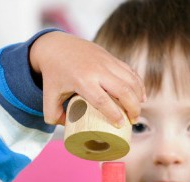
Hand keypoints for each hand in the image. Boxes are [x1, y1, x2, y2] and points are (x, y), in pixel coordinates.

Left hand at [29, 31, 144, 125]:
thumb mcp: (48, 95)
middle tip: (133, 121)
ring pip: (130, 80)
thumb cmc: (53, 73)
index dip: (115, 114)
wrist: (56, 45)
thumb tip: (67, 127)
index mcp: (82, 80)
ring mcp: (106, 61)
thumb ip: (52, 115)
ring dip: (138, 97)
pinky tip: (141, 96)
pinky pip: (130, 71)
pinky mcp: (111, 57)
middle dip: (133, 108)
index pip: (103, 100)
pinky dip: (138, 84)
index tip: (120, 125)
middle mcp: (97, 70)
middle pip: (123, 91)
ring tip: (137, 111)